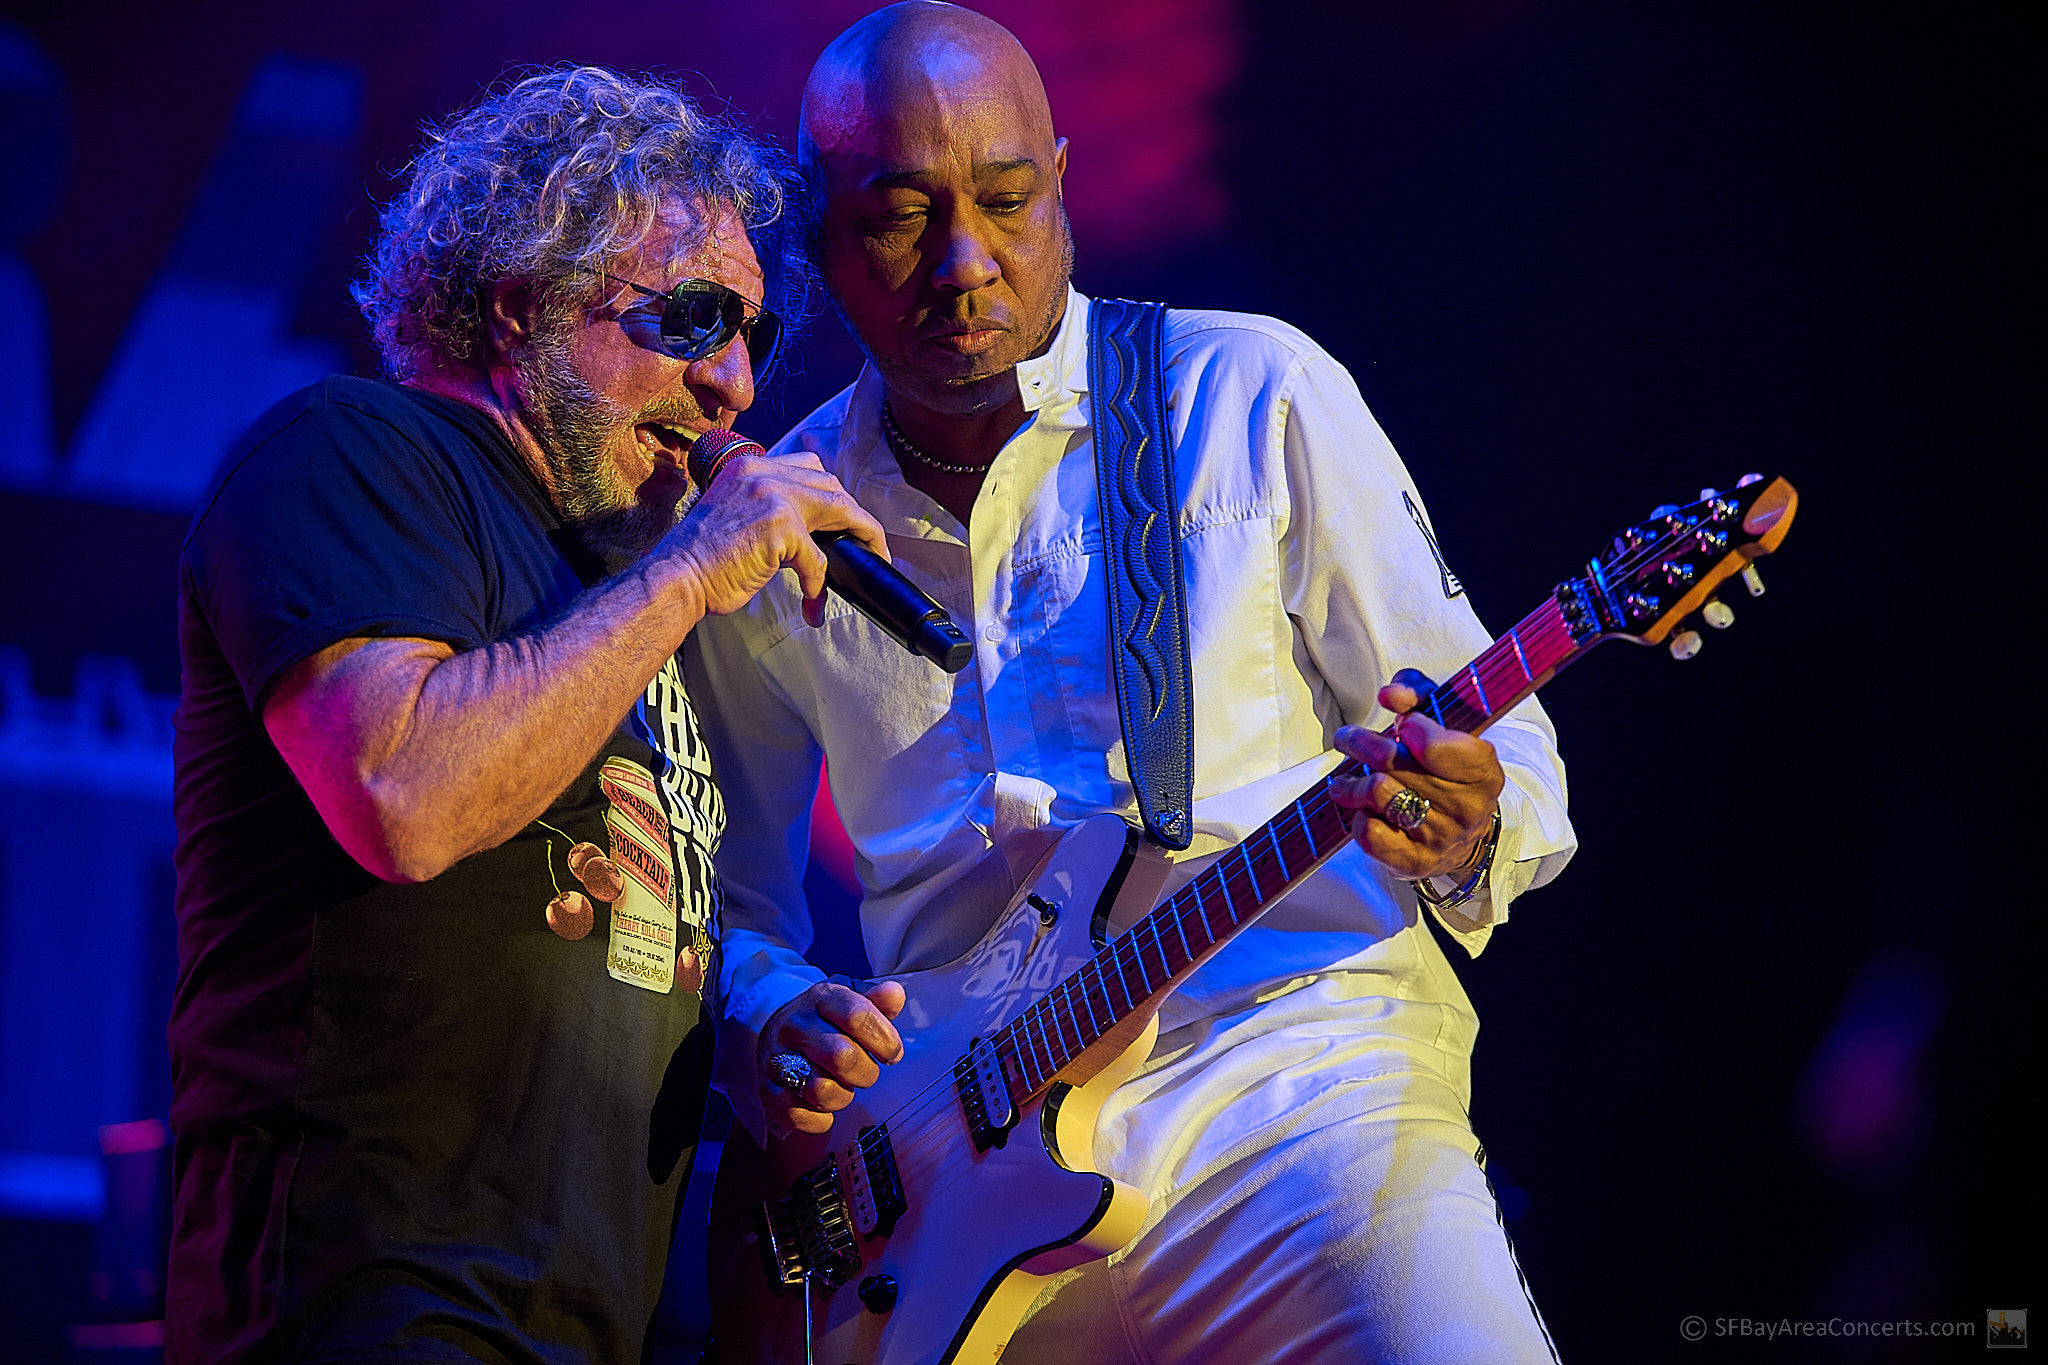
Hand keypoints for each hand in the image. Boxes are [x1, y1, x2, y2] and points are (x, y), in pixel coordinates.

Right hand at [662, 448, 888, 620]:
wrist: (673, 579)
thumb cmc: (699, 559)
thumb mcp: (733, 514)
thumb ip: (765, 508)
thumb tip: (808, 532)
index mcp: (749, 465)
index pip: (808, 467)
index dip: (833, 494)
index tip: (845, 519)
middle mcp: (763, 472)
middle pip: (831, 485)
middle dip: (855, 517)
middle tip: (869, 545)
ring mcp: (773, 497)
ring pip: (840, 510)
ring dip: (861, 538)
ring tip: (868, 561)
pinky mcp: (780, 528)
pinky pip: (818, 560)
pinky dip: (820, 584)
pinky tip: (812, 602)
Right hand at [757, 979, 905, 1138]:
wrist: (779, 1025)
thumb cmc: (826, 1017)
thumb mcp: (852, 997)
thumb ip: (878, 1000)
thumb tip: (894, 994)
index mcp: (822, 998)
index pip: (858, 1016)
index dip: (885, 1040)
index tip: (892, 1052)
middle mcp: (796, 1026)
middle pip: (843, 1057)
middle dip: (866, 1072)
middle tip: (866, 1070)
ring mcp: (778, 1057)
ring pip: (821, 1090)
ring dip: (843, 1096)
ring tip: (842, 1085)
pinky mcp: (767, 1087)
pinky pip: (796, 1115)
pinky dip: (819, 1119)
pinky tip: (824, 1107)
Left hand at [1328, 668, 1504, 880]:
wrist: (1461, 833)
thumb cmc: (1445, 769)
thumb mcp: (1443, 724)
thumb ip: (1419, 697)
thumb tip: (1391, 694)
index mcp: (1482, 770)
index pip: (1434, 745)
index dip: (1412, 728)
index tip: (1401, 725)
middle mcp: (1468, 807)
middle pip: (1394, 763)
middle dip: (1361, 743)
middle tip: (1347, 738)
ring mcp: (1443, 837)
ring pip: (1377, 794)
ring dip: (1352, 782)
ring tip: (1345, 780)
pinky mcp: (1417, 862)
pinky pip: (1370, 834)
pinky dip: (1357, 818)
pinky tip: (1362, 811)